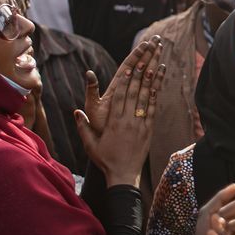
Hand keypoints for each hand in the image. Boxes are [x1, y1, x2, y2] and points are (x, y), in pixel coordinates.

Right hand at [74, 37, 163, 186]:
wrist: (123, 175)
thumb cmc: (105, 160)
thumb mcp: (90, 144)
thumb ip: (83, 127)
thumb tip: (76, 112)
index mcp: (114, 122)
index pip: (120, 97)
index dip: (125, 81)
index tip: (128, 67)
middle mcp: (128, 121)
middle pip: (134, 93)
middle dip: (139, 75)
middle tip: (145, 59)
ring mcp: (140, 125)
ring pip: (146, 99)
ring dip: (151, 81)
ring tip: (155, 66)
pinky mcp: (148, 131)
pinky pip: (153, 110)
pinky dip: (156, 97)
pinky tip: (158, 85)